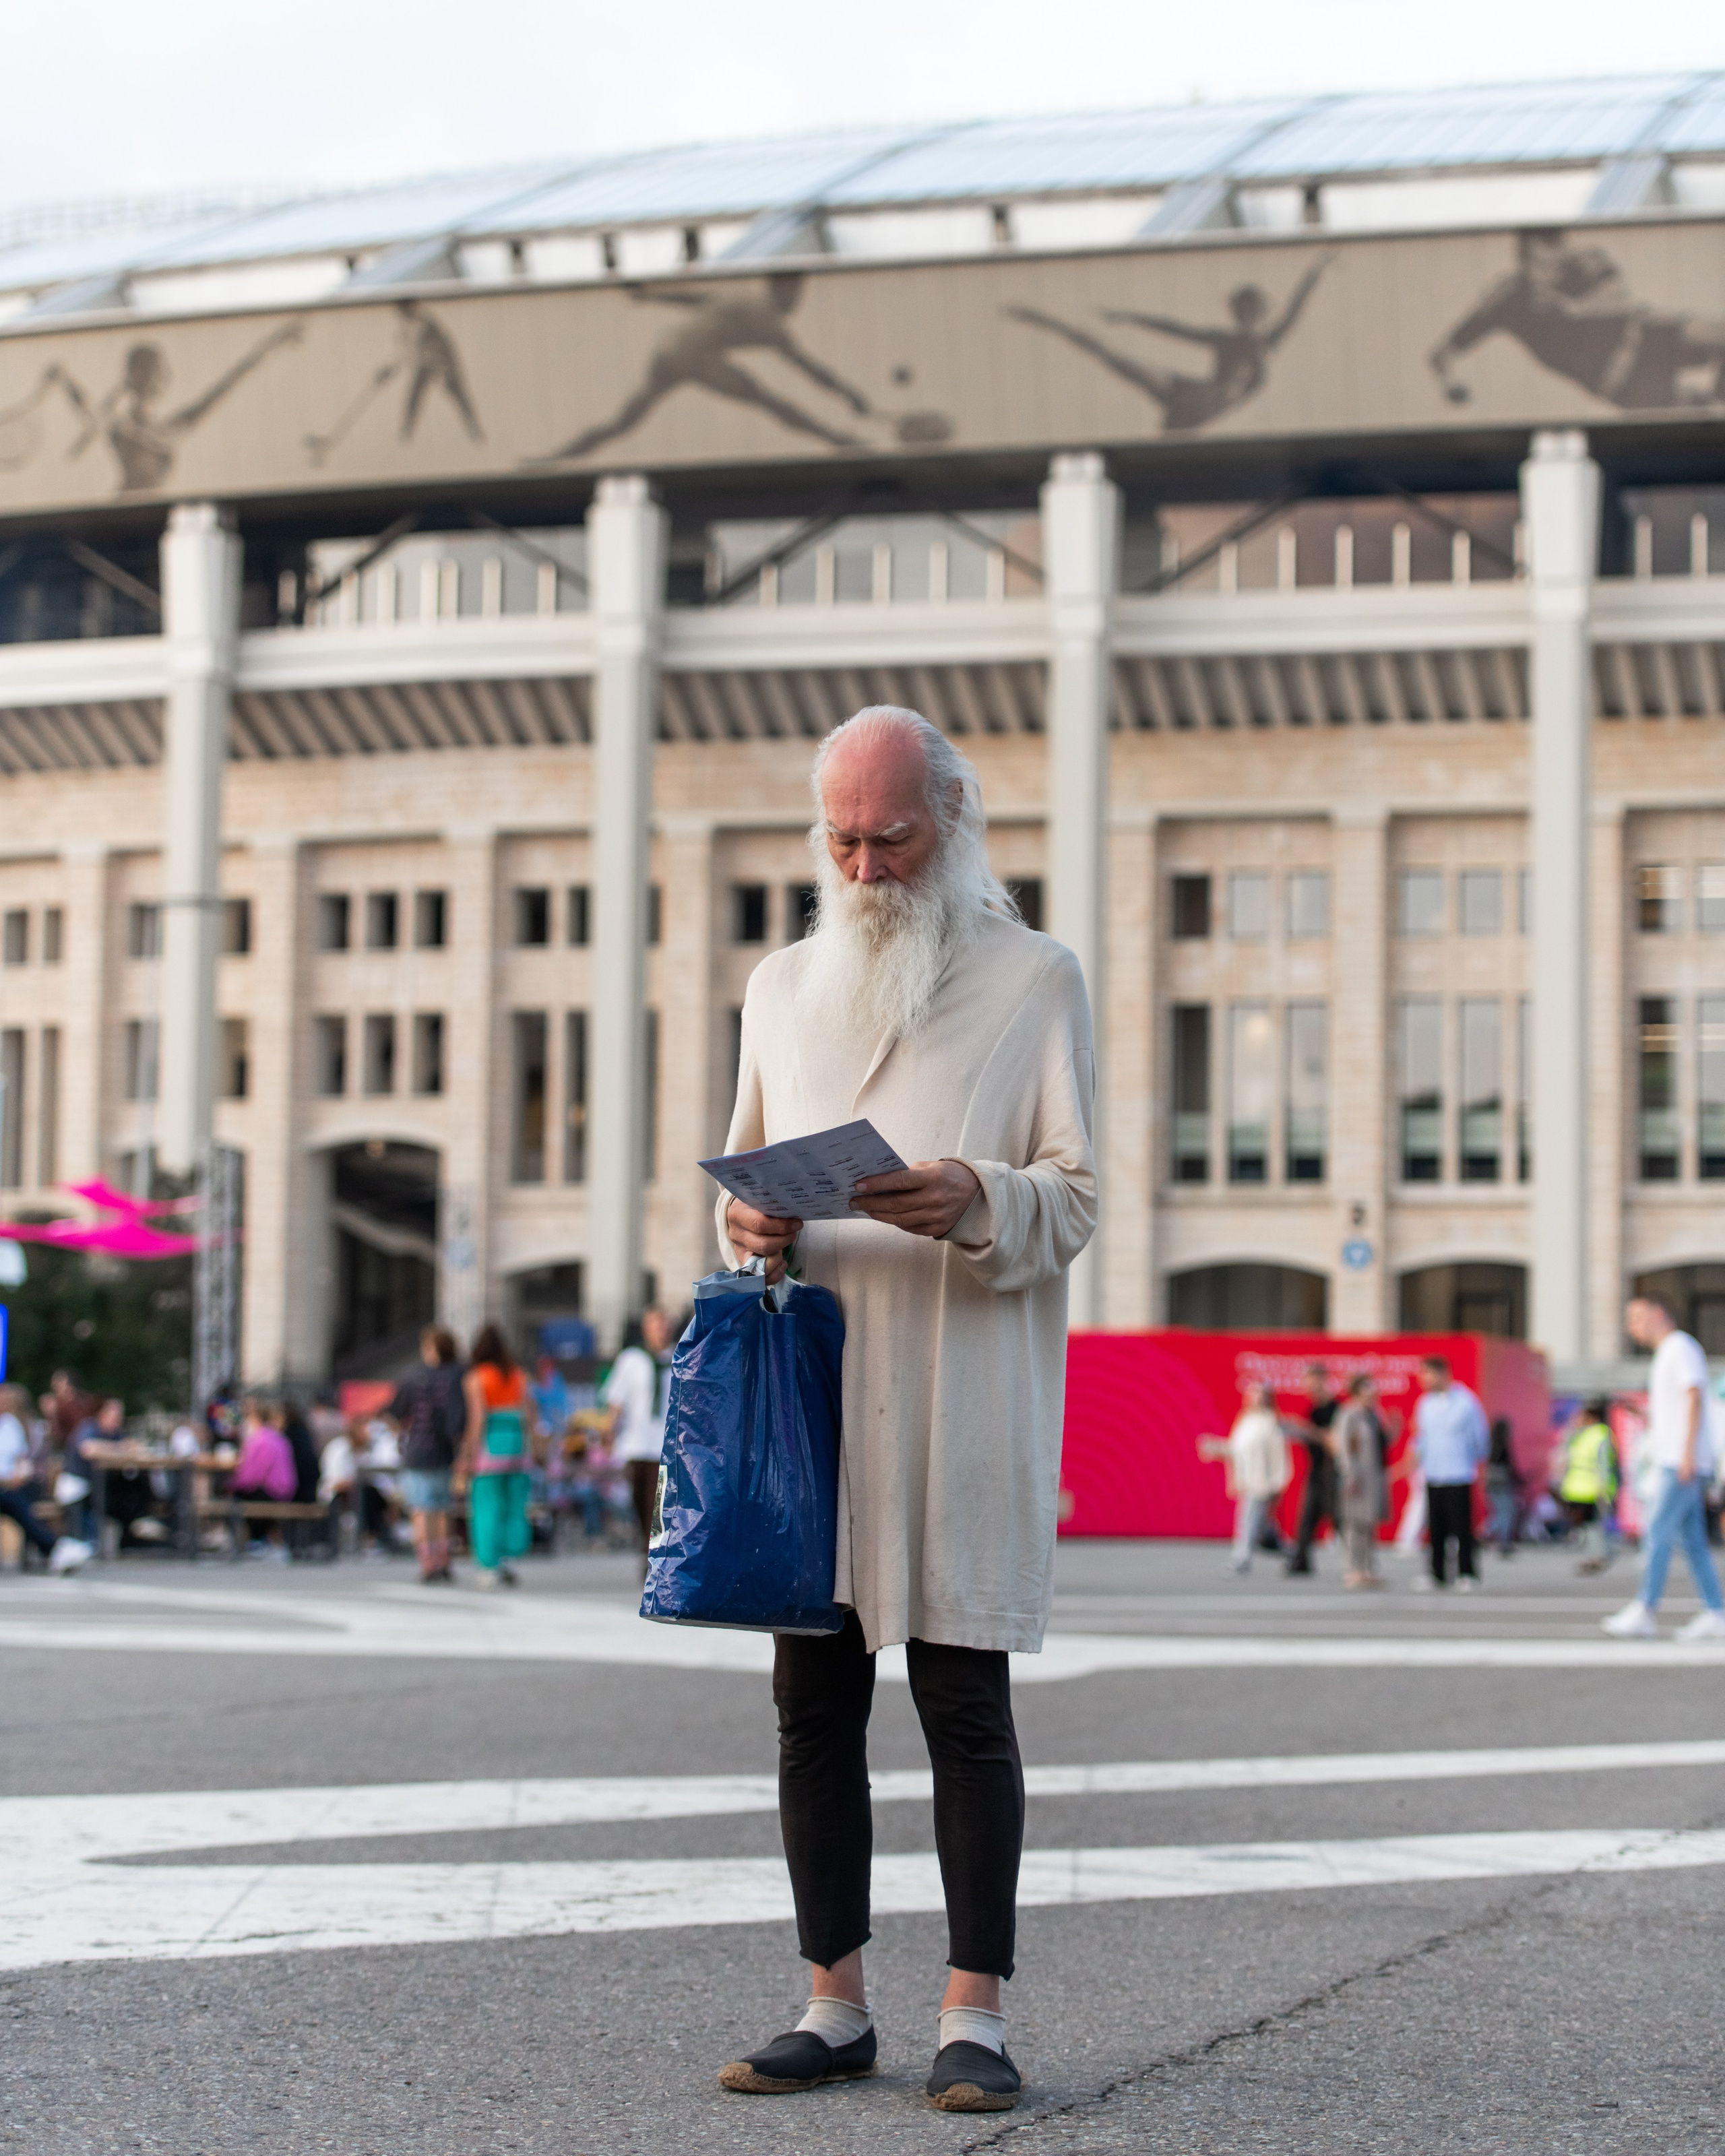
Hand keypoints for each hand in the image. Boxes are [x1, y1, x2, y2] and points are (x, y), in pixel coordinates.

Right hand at [726, 1198, 802, 1285]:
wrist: (741, 1214)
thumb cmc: (756, 1206)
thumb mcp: (761, 1200)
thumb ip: (773, 1206)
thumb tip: (795, 1213)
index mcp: (738, 1215)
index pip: (760, 1224)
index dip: (782, 1226)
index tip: (797, 1223)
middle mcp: (735, 1234)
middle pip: (763, 1245)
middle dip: (784, 1241)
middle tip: (794, 1233)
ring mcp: (739, 1250)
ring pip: (762, 1263)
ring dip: (779, 1256)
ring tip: (785, 1244)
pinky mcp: (745, 1263)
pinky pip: (760, 1277)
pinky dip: (775, 1273)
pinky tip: (782, 1262)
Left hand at [849, 1159, 979, 1239]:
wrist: (976, 1194)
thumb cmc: (948, 1176)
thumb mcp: (930, 1167)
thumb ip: (907, 1174)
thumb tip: (878, 1182)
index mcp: (932, 1178)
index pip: (898, 1181)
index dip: (876, 1184)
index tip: (858, 1185)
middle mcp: (934, 1199)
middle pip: (895, 1204)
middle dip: (870, 1203)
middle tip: (854, 1201)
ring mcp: (936, 1217)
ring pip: (899, 1219)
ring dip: (878, 1215)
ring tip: (865, 1209)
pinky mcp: (936, 1229)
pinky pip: (909, 1227)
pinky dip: (894, 1221)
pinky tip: (884, 1216)